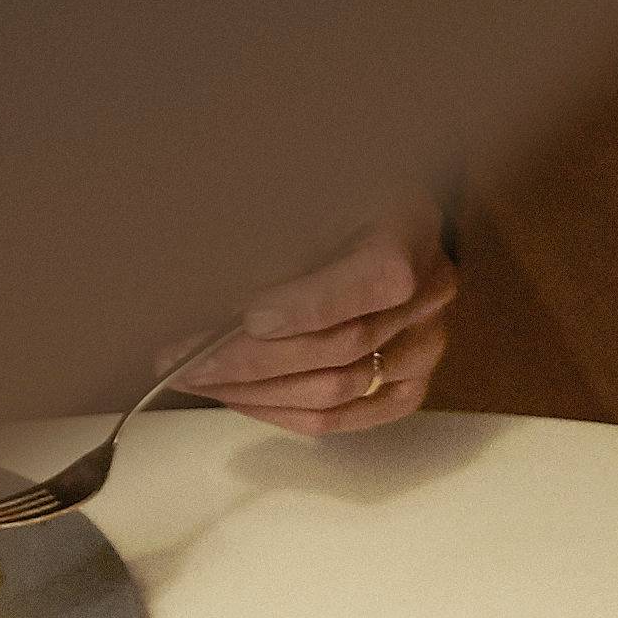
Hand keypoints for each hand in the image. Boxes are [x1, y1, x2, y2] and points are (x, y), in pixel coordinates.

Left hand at [184, 199, 454, 433]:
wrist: (370, 222)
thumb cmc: (332, 203)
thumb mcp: (307, 199)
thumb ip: (275, 244)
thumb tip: (220, 300)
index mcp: (412, 229)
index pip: (377, 279)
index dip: (312, 305)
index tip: (250, 318)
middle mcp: (430, 292)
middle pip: (341, 345)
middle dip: (253, 358)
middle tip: (186, 360)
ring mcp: (424, 346)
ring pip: (336, 390)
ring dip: (257, 391)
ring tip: (199, 380)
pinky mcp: (407, 387)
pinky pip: (344, 418)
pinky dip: (284, 413)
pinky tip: (240, 398)